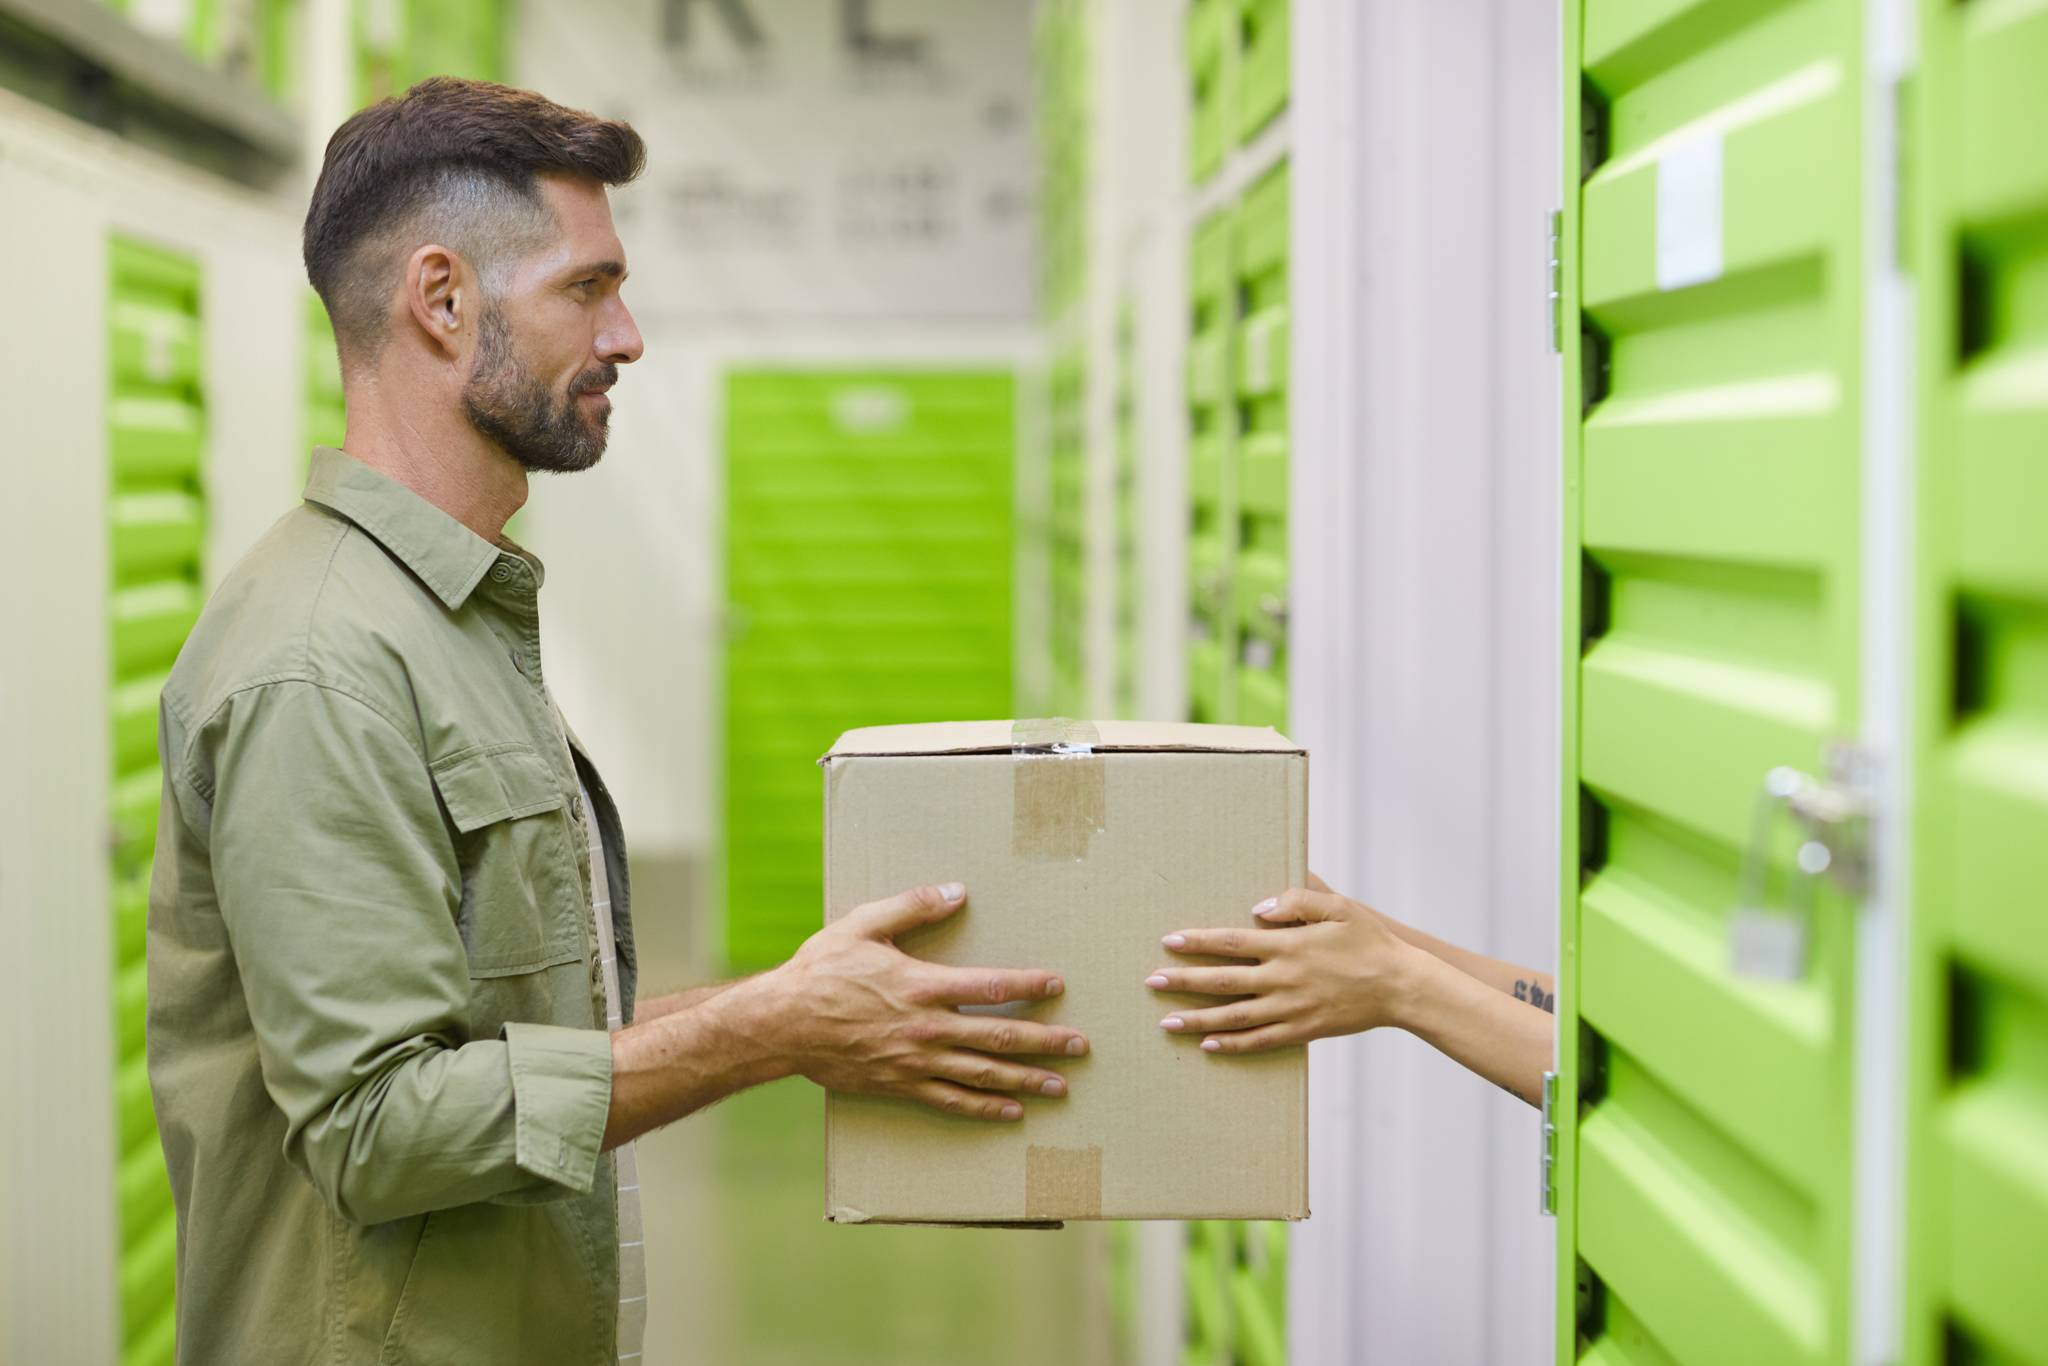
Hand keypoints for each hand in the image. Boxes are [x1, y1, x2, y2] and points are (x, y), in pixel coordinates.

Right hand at [763, 883, 1087, 1120]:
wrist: (781, 1024)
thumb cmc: (821, 970)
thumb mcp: (864, 924)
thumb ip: (913, 907)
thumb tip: (957, 890)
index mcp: (922, 986)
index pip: (991, 987)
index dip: (1029, 986)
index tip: (1058, 985)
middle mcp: (926, 1028)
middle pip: (998, 1038)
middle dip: (1044, 1043)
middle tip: (1081, 1047)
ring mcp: (915, 1062)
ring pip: (982, 1075)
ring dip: (1026, 1081)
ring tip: (1060, 1086)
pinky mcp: (900, 1085)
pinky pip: (951, 1101)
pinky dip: (984, 1109)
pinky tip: (1011, 1113)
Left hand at [1145, 886, 1425, 1053]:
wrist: (1401, 986)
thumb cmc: (1369, 941)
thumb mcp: (1338, 907)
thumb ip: (1297, 901)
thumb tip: (1258, 909)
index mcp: (1288, 945)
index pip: (1230, 943)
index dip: (1197, 942)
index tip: (1169, 942)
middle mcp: (1283, 978)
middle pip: (1222, 981)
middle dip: (1183, 982)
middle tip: (1151, 983)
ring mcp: (1291, 1008)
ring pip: (1234, 1017)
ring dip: (1197, 1019)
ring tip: (1167, 1022)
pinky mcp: (1302, 1030)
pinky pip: (1260, 1041)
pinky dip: (1232, 1044)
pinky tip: (1208, 1045)